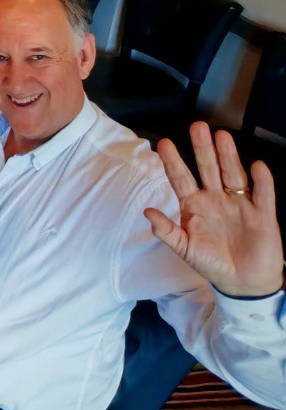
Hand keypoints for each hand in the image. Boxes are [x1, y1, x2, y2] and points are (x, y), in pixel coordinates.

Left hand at [146, 124, 282, 297]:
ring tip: (222, 137)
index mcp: (194, 205)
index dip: (173, 162)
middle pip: (208, 169)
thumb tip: (147, 212)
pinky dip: (262, 181)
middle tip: (197, 127)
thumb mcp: (184, 248)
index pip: (181, 178)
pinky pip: (263, 195)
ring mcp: (240, 204)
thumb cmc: (211, 262)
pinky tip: (257, 167)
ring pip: (233, 175)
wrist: (242, 282)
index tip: (163, 144)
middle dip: (202, 149)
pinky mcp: (262, 215)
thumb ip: (166, 230)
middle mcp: (216, 199)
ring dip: (228, 156)